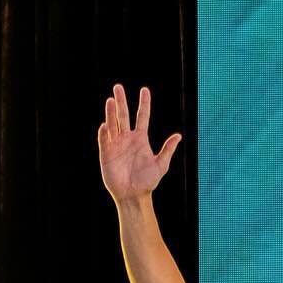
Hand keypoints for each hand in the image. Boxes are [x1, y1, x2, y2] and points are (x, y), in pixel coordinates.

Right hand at [97, 83, 181, 204]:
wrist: (133, 195)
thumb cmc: (147, 182)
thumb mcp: (161, 165)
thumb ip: (167, 150)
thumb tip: (179, 135)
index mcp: (141, 139)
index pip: (142, 116)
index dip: (144, 103)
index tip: (144, 90)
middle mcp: (127, 139)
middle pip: (123, 115)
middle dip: (121, 101)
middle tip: (118, 87)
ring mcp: (116, 145)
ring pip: (113, 124)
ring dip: (111, 112)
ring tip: (110, 100)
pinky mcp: (106, 153)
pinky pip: (104, 139)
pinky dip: (104, 132)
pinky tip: (105, 124)